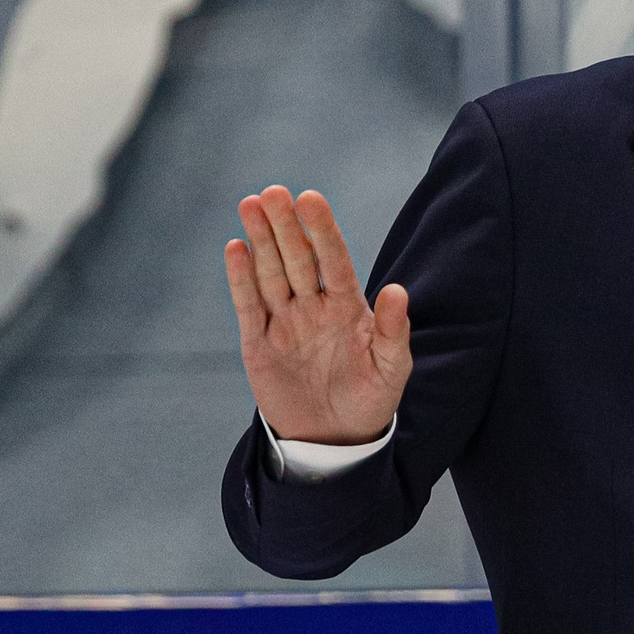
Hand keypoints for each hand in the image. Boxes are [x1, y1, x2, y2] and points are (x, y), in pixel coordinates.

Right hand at [225, 185, 409, 445]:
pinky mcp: (258, 343)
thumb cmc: (369, 400)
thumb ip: (394, 332)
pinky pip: (248, 305)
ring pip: (270, 274)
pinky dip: (240, 279)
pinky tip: (236, 248)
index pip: (334, 260)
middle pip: (297, 259)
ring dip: (260, 240)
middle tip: (274, 192)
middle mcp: (313, 307)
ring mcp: (284, 322)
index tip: (311, 198)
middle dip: (285, 226)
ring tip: (251, 204)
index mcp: (348, 307)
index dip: (322, 230)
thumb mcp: (391, 370)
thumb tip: (398, 290)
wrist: (334, 440)